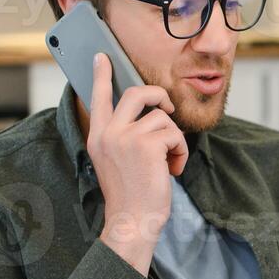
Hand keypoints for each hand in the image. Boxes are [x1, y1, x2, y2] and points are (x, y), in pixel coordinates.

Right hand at [87, 53, 187, 273]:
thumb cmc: (130, 195)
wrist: (132, 221)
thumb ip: (123, 137)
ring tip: (169, 161)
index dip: (102, 75)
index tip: (102, 57)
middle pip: (136, 93)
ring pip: (161, 118)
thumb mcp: (116, 161)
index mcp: (98, 136)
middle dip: (158, 96)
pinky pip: (174, 134)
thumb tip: (149, 115)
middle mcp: (108, 133)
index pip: (97, 98)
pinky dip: (180, 151)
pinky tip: (173, 168)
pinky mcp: (147, 145)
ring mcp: (126, 137)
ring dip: (174, 139)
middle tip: (167, 109)